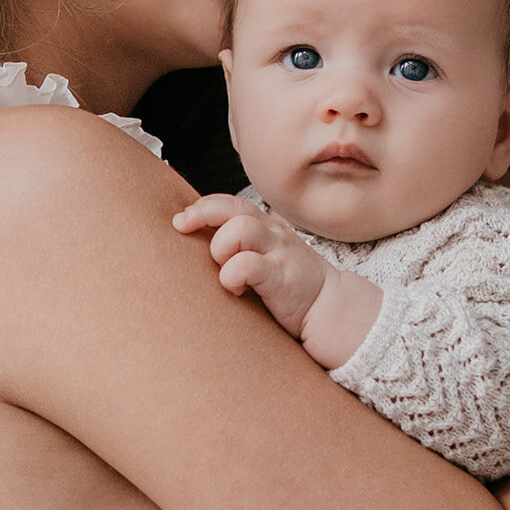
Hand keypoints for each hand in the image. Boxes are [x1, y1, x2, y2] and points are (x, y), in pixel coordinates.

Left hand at [173, 194, 328, 338]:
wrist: (328, 306)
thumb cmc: (287, 283)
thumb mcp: (265, 255)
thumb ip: (239, 245)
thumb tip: (196, 244)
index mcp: (265, 226)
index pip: (230, 202)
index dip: (203, 206)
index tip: (182, 220)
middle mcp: (272, 233)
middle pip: (232, 208)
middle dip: (201, 214)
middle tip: (182, 228)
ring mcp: (278, 252)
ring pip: (239, 230)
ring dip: (220, 248)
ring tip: (223, 268)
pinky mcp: (281, 276)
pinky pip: (247, 265)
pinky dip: (231, 276)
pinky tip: (234, 289)